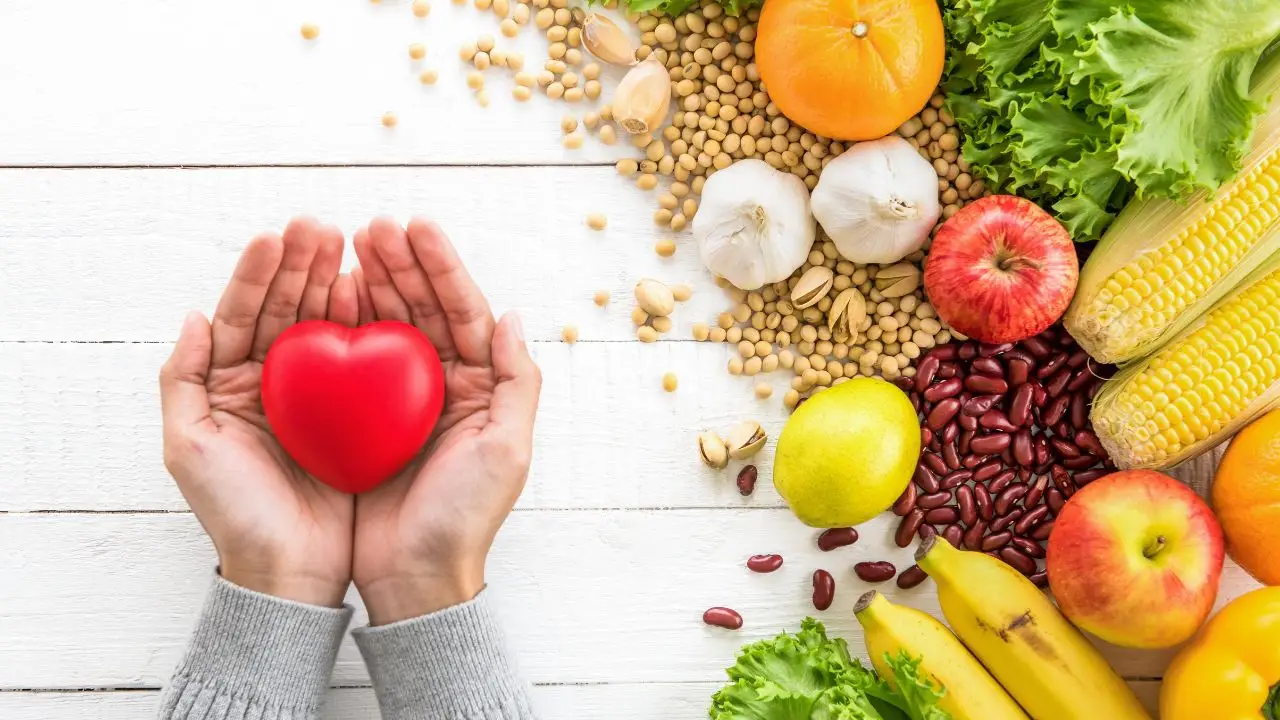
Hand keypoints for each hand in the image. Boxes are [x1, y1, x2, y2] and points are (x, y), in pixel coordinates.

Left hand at [159, 218, 358, 607]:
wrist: (291, 569)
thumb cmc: (235, 514)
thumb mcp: (188, 447)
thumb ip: (182, 379)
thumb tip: (193, 316)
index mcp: (229, 384)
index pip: (241, 314)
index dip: (258, 274)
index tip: (278, 236)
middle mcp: (273, 382)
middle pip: (285, 308)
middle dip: (302, 264)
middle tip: (321, 227)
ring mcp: (316, 395)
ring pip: (324, 323)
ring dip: (335, 281)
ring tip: (354, 243)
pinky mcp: (355, 413)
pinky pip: (360, 358)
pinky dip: (365, 322)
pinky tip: (372, 293)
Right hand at [347, 217, 541, 624]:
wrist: (413, 576)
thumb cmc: (465, 517)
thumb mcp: (508, 450)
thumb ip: (519, 381)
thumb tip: (512, 316)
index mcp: (481, 386)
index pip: (464, 311)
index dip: (441, 267)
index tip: (416, 227)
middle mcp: (442, 384)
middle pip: (422, 308)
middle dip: (399, 264)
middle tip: (371, 226)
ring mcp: (398, 399)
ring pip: (384, 324)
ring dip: (368, 282)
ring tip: (343, 244)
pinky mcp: (359, 417)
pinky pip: (349, 359)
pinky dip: (338, 324)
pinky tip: (323, 295)